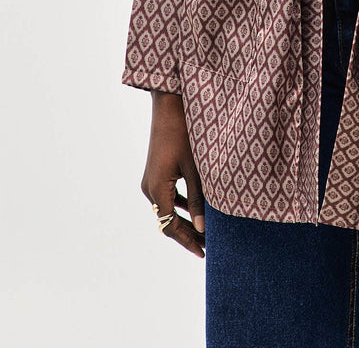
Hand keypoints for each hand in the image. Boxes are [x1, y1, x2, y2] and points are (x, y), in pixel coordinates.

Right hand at [140, 91, 205, 258]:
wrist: (169, 105)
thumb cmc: (184, 133)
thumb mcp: (196, 168)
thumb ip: (199, 198)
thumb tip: (203, 228)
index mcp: (157, 189)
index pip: (171, 227)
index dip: (188, 242)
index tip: (204, 253)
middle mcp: (149, 188)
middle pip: (168, 221)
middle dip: (188, 234)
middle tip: (208, 247)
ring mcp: (150, 180)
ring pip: (168, 209)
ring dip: (185, 220)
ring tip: (205, 232)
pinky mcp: (155, 171)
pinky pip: (167, 196)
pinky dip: (181, 205)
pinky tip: (196, 208)